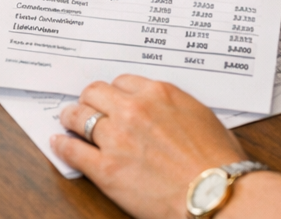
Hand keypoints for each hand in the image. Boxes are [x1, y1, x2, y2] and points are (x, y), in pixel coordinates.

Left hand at [52, 76, 280, 218]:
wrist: (222, 197)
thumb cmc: (221, 164)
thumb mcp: (201, 117)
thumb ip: (173, 106)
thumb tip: (162, 109)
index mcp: (157, 93)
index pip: (121, 82)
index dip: (114, 92)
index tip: (111, 99)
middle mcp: (132, 109)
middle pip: (94, 93)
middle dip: (90, 100)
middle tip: (86, 108)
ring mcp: (117, 138)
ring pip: (79, 116)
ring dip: (72, 118)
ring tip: (69, 121)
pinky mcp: (107, 168)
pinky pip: (73, 149)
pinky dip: (62, 145)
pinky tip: (59, 142)